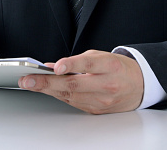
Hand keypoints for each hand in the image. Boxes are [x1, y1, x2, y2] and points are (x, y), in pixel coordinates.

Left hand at [18, 50, 143, 113]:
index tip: (57, 66)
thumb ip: (77, 60)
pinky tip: (46, 89)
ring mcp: (102, 100)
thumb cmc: (118, 68)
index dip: (71, 65)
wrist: (139, 86)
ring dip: (47, 90)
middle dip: (47, 83)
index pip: (89, 64)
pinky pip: (73, 102)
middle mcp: (107, 85)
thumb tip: (52, 65)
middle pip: (74, 85)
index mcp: (110, 66)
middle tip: (28, 80)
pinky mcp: (96, 110)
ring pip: (70, 96)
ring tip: (30, 84)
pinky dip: (58, 95)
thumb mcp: (101, 56)